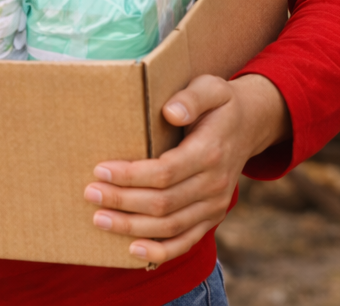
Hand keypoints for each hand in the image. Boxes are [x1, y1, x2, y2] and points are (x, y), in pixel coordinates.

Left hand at [85, 73, 289, 264]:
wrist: (249, 126)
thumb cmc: (219, 104)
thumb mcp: (211, 88)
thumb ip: (192, 98)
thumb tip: (171, 112)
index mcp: (210, 152)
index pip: (165, 172)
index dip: (131, 175)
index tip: (100, 170)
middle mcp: (215, 184)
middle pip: (164, 203)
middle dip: (123, 201)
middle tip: (90, 193)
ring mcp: (215, 205)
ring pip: (171, 226)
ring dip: (133, 227)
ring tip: (99, 219)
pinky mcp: (212, 217)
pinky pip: (187, 241)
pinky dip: (161, 251)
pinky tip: (133, 250)